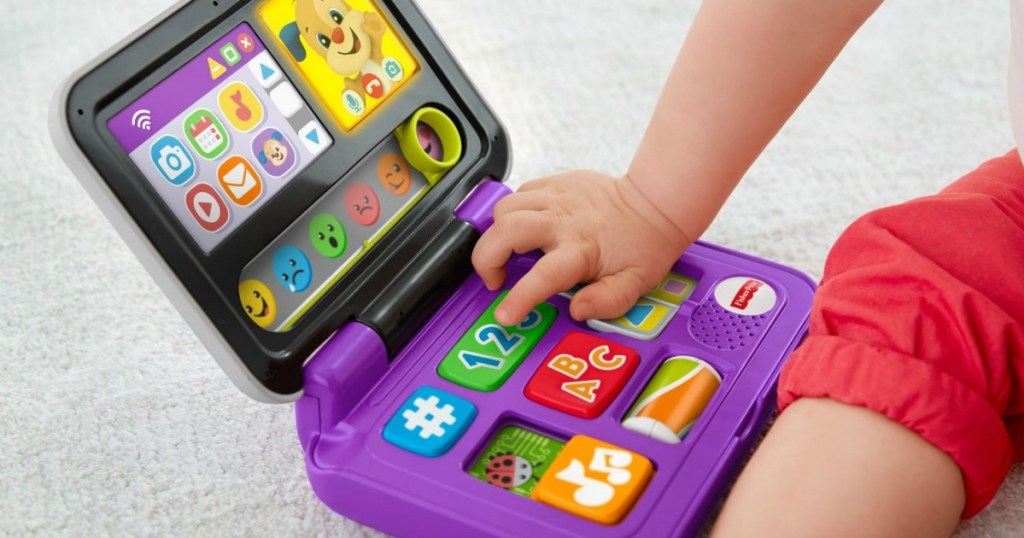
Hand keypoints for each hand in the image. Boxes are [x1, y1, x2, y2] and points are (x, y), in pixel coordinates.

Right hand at [472, 170, 692, 325]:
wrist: (655, 203)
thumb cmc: (643, 245)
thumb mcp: (634, 284)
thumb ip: (607, 302)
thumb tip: (578, 310)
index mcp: (582, 249)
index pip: (542, 275)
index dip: (518, 297)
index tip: (504, 314)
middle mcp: (563, 219)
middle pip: (506, 229)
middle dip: (486, 257)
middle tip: (495, 278)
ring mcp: (557, 197)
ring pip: (505, 206)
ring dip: (497, 232)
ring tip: (509, 252)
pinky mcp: (555, 182)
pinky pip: (519, 193)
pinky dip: (513, 212)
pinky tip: (526, 228)